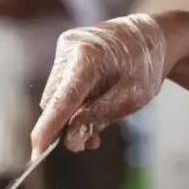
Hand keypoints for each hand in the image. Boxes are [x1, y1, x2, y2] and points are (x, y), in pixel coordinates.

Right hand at [30, 14, 165, 158]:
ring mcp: (64, 47)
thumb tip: (70, 139)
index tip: (36, 151)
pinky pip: (60, 84)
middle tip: (90, 142)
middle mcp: (69, 49)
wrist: (152, 37)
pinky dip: (72, 100)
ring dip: (70, 114)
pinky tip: (91, 106)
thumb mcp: (130, 99)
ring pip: (55, 95)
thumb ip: (97, 118)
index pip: (62, 100)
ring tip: (97, 123)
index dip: (48, 129)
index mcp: (88, 58)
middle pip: (54, 100)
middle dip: (65, 125)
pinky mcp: (64, 49)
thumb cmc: (145, 67)